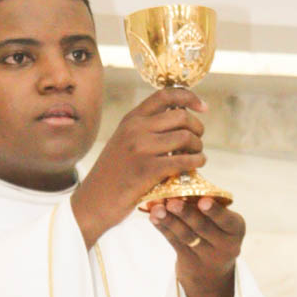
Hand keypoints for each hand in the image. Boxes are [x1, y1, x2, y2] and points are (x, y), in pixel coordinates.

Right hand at [71, 88, 206, 247]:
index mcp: (130, 119)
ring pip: (186, 137)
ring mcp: (141, 148)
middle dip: (197, 128)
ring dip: (198, 147)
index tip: (202, 108)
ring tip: (196, 156)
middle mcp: (135, 129)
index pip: (165, 95)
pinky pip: (184, 160)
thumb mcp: (122, 141)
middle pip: (181, 116)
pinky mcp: (148, 170)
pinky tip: (196, 165)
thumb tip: (180, 118)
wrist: (93, 201)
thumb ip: (145, 128)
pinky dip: (197, 162)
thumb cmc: (112, 175)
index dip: (189, 97)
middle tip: (197, 142)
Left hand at [149, 195, 244, 296]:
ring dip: (170, 221)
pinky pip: (174, 243)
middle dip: (186, 214)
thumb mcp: (223, 222)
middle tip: (172, 202)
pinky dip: (163, 228)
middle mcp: (225, 245)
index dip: (215, 211)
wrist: (212, 271)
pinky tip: (153, 217)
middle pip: (203, 228)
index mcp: (236, 228)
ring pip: (186, 236)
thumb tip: (183, 177)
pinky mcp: (189, 262)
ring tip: (157, 208)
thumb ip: (209, 203)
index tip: (203, 200)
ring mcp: (207, 256)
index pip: (226, 220)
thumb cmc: (216, 231)